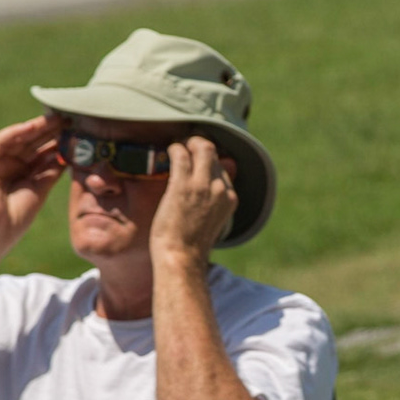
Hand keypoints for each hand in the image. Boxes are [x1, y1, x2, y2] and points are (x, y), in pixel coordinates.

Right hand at [0, 116, 63, 256]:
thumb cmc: (17, 218)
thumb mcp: (41, 188)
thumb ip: (52, 170)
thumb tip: (68, 154)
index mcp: (25, 174)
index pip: (43, 152)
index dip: (59, 141)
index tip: (78, 131)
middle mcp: (11, 165)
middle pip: (33, 142)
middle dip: (51, 130)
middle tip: (70, 119)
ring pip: (19, 138)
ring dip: (36, 127)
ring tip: (56, 119)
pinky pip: (1, 141)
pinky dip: (17, 132)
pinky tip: (33, 125)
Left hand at [150, 137, 237, 264]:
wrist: (182, 257)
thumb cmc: (190, 244)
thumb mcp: (210, 221)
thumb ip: (211, 204)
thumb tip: (204, 196)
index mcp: (229, 198)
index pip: (222, 168)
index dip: (208, 161)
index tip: (196, 160)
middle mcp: (220, 189)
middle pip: (214, 154)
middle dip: (199, 145)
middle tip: (186, 146)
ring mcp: (203, 186)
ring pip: (202, 148)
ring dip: (188, 143)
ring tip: (177, 145)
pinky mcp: (183, 185)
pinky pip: (181, 155)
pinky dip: (175, 148)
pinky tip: (169, 149)